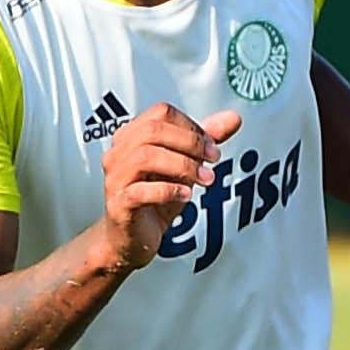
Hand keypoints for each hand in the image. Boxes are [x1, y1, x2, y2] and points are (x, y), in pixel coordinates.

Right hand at [96, 105, 241, 269]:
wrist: (136, 237)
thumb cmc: (156, 197)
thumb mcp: (185, 165)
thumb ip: (205, 141)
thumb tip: (234, 118)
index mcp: (132, 136)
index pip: (161, 113)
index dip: (191, 126)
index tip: (213, 145)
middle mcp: (118, 153)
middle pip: (152, 131)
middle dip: (190, 143)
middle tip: (215, 159)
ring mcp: (115, 178)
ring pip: (145, 157)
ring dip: (183, 165)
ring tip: (206, 179)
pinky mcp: (118, 204)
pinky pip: (139, 191)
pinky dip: (168, 190)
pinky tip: (187, 194)